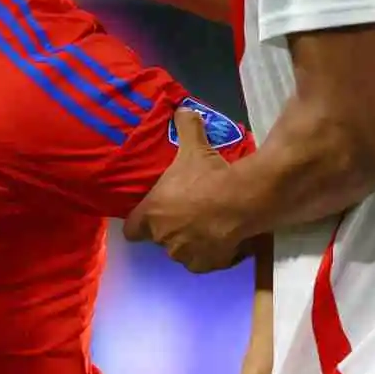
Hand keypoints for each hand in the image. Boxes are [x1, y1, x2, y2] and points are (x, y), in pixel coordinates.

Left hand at [124, 109, 249, 272]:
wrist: (242, 200)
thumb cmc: (209, 175)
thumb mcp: (194, 147)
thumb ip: (185, 127)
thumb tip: (183, 108)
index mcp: (152, 215)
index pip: (132, 231)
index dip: (140, 223)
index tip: (150, 214)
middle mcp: (164, 240)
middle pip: (160, 238)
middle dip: (170, 228)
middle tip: (186, 211)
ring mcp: (186, 255)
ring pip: (183, 251)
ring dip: (190, 242)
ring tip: (206, 224)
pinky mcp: (209, 264)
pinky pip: (205, 260)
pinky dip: (212, 253)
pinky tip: (222, 237)